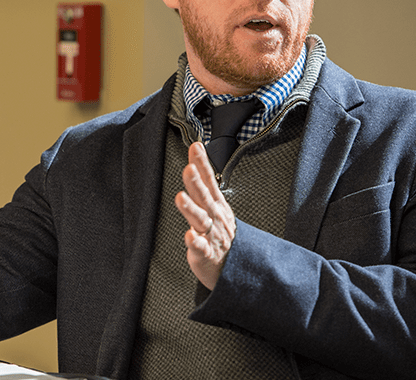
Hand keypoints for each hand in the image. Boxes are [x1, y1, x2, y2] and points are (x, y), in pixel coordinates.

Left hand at [175, 141, 235, 289]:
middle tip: (188, 169)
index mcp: (216, 205)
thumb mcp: (215, 207)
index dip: (202, 163)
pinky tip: (189, 236)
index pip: (209, 180)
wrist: (235, 268)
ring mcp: (212, 236)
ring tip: (180, 197)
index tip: (195, 147)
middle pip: (204, 197)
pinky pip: (201, 248)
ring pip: (200, 220)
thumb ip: (204, 186)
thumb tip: (193, 161)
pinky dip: (195, 242)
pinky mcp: (206, 254)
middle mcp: (214, 217)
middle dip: (196, 182)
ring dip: (190, 208)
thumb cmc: (220, 235)